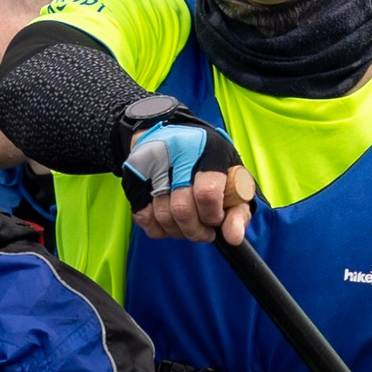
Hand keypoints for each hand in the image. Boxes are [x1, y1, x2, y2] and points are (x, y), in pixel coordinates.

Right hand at [122, 119, 256, 245]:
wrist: (170, 134)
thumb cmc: (208, 162)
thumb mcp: (233, 179)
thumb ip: (238, 210)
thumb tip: (233, 237)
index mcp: (209, 151)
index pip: (207, 193)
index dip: (213, 216)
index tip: (216, 219)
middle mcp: (178, 154)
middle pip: (182, 209)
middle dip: (196, 231)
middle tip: (204, 231)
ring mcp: (151, 166)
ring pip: (162, 216)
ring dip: (179, 231)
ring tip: (189, 226)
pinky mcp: (134, 177)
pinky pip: (144, 218)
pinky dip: (159, 229)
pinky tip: (171, 222)